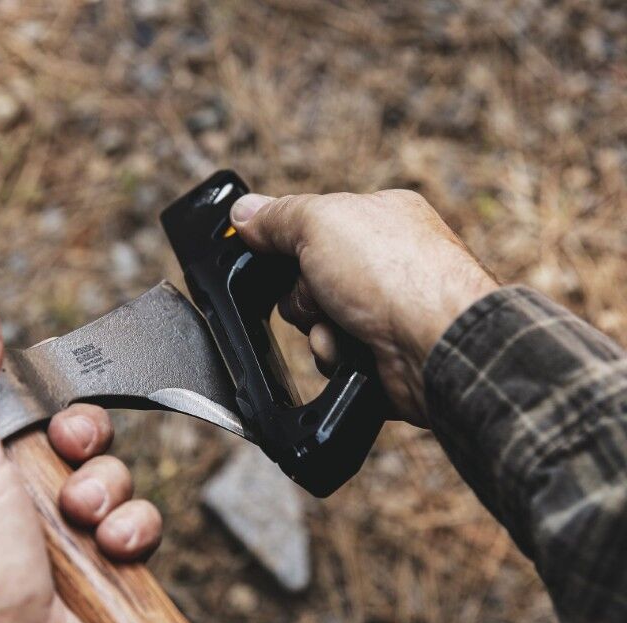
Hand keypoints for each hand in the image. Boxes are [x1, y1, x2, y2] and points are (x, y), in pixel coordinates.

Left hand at [0, 302, 161, 622]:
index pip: (34, 408)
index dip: (54, 406)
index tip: (55, 421)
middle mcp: (28, 493)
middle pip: (86, 436)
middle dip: (88, 448)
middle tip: (71, 471)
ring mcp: (71, 527)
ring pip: (118, 476)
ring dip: (109, 496)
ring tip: (86, 526)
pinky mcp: (108, 557)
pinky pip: (142, 519)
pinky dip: (134, 530)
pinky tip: (112, 550)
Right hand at [231, 190, 497, 424]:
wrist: (435, 345)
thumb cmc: (395, 275)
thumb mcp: (321, 223)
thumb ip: (278, 216)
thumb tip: (244, 212)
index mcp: (378, 219)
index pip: (313, 226)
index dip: (287, 242)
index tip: (266, 251)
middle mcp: (384, 262)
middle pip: (309, 278)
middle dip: (304, 293)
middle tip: (320, 291)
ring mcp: (385, 309)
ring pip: (318, 321)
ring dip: (318, 328)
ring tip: (342, 326)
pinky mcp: (382, 351)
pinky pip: (334, 353)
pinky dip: (334, 354)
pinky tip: (353, 350)